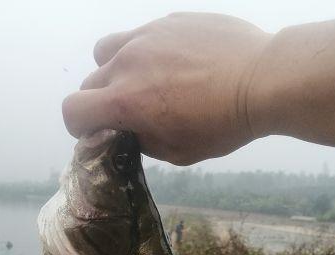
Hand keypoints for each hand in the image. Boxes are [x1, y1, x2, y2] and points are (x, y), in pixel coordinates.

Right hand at [62, 13, 270, 164]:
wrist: (262, 80)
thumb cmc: (222, 124)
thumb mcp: (177, 152)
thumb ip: (141, 141)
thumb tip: (127, 131)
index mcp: (125, 101)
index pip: (72, 110)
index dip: (79, 127)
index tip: (96, 132)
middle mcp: (127, 63)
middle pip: (89, 82)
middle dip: (101, 102)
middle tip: (129, 113)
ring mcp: (147, 36)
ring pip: (107, 50)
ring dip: (114, 70)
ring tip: (142, 82)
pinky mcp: (169, 21)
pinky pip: (142, 35)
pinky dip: (146, 53)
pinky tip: (175, 65)